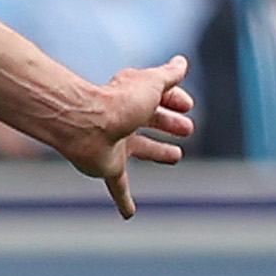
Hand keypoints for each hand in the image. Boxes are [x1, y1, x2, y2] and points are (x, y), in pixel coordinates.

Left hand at [40, 57, 194, 218]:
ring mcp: (116, 144)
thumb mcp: (152, 84)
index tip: (189, 106)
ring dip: (158, 151)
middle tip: (188, 129)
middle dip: (169, 123)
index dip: (175, 100)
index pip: (158, 95)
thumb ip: (168, 75)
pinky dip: (124, 200)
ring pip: (140, 149)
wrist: (86, 126)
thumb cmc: (119, 102)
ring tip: (176, 156)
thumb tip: (181, 62)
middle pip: (150, 121)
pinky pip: (118, 186)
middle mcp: (124, 119)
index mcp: (133, 97)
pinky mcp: (108, 167)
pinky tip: (129, 214)